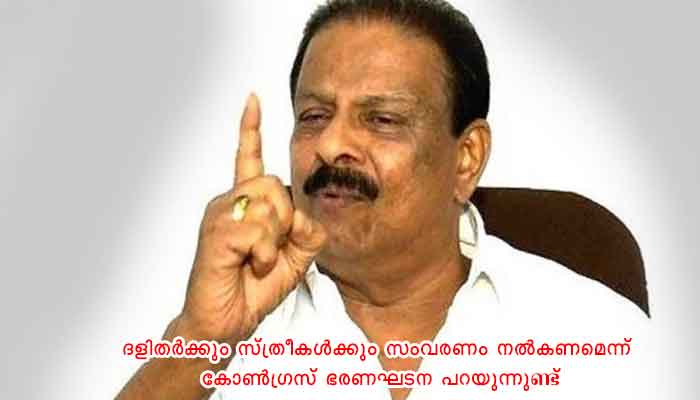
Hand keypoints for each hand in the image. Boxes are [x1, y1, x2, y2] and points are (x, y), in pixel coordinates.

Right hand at [176, 93, 325, 344]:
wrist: (226, 323)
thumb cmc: (253, 289)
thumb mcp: (293, 258)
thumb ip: (305, 232)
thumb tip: (306, 216)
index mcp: (245, 204)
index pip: (247, 158)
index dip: (250, 129)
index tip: (253, 99)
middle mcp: (229, 202)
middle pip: (274, 182)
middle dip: (287, 217)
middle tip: (274, 247)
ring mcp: (219, 215)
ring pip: (269, 204)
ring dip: (275, 240)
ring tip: (258, 261)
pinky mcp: (216, 233)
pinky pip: (258, 230)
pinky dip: (265, 253)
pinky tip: (250, 265)